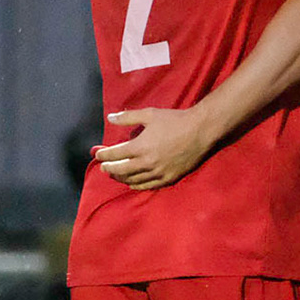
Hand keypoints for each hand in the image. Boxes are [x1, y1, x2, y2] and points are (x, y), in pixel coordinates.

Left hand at [94, 108, 214, 189]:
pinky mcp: (170, 177)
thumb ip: (128, 117)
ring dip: (121, 178)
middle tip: (103, 167)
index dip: (104, 154)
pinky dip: (138, 185)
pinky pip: (149, 185)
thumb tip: (110, 118)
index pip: (115, 154)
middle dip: (109, 169)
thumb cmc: (175, 120)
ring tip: (115, 175)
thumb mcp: (150, 114)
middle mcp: (147, 162)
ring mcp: (159, 172)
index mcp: (140, 146)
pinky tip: (132, 184)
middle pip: (121, 170)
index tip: (98, 154)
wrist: (201, 131)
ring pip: (134, 180)